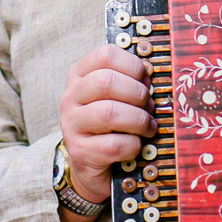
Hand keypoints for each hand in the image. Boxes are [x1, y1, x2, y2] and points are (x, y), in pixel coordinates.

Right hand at [59, 44, 154, 204]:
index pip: (105, 55)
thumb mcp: (116, 98)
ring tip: (147, 126)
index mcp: (80, 76)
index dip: (132, 65)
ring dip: (138, 120)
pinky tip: (136, 146)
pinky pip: (114, 144)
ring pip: (109, 113)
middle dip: (137, 94)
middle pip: (106, 82)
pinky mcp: (80, 151)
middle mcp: (71, 97)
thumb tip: (151, 78)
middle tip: (148, 106)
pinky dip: (133, 145)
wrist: (90, 166)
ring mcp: (72, 124)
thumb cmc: (109, 126)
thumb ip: (130, 83)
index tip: (145, 80)